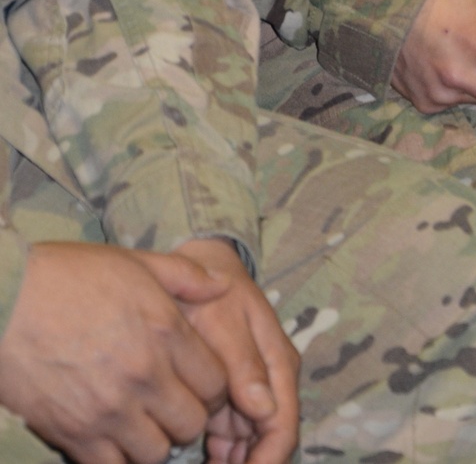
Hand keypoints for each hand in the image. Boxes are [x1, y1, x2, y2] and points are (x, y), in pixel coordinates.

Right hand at [0, 241, 228, 463]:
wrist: (6, 300)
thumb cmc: (69, 275)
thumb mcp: (134, 262)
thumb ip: (186, 277)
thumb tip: (223, 287)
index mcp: (166, 331)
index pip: (216, 382)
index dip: (212, 387)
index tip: (196, 382)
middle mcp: (144, 376)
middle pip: (192, 424)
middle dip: (187, 416)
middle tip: (170, 404)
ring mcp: (109, 410)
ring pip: (156, 453)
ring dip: (153, 440)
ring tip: (140, 421)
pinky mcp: (74, 435)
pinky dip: (117, 457)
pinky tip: (110, 436)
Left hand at [170, 239, 299, 463]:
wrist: (198, 269)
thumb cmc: (212, 290)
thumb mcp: (224, 320)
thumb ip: (243, 363)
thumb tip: (264, 409)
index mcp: (278, 364)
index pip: (281, 427)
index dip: (265, 461)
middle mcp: (270, 383)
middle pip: (266, 443)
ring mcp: (249, 391)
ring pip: (247, 445)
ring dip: (231, 462)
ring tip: (196, 462)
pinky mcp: (230, 395)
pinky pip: (229, 436)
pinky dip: (218, 453)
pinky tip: (194, 456)